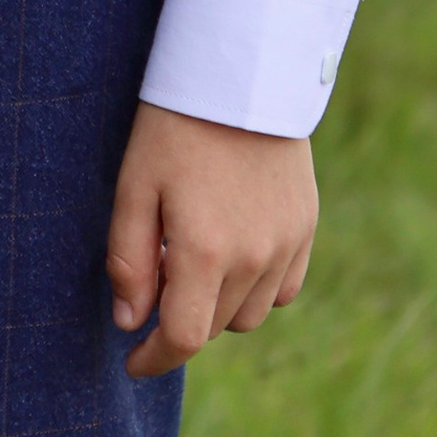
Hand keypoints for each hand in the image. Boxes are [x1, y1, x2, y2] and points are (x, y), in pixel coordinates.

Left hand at [106, 101, 317, 379]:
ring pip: (250, 314)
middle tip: (155, 275)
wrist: (240, 76)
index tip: (132, 361)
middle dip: (180, 317)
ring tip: (193, 256)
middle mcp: (254, 259)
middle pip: (214, 326)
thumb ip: (129, 260)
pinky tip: (233, 252)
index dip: (154, 359)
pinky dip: (257, 287)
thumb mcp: (134, 186)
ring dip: (219, 304)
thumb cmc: (175, 126)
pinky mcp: (306, 228)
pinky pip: (284, 288)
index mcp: (206, 252)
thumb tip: (130, 321)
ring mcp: (287, 245)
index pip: (184, 339)